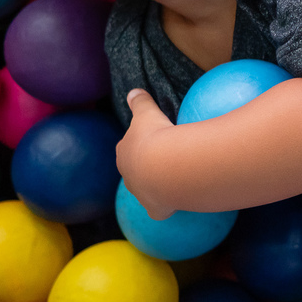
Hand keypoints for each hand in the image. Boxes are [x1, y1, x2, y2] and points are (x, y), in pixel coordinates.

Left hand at [117, 89, 175, 221]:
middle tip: (164, 160)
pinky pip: (160, 209)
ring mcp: (142, 194)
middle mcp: (129, 176)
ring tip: (174, 179)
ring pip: (147, 191)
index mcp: (124, 153)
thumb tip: (133, 91)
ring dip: (157, 186)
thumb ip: (140, 102)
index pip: (128, 149)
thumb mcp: (147, 113)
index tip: (152, 142)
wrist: (166, 167)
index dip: (139, 146)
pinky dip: (166, 207)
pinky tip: (177, 202)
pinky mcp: (156, 209)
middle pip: (136, 172)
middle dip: (145, 168)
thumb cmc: (155, 136)